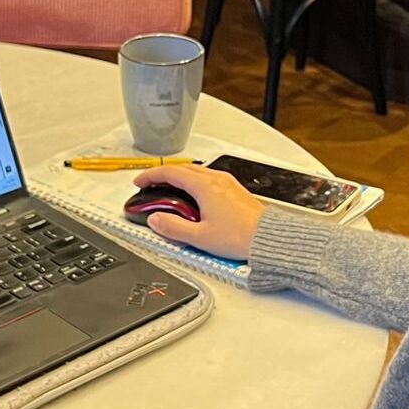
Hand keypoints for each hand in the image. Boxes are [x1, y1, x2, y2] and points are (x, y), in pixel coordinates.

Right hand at [133, 164, 264, 259]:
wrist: (269, 238)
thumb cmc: (241, 237)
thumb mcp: (199, 237)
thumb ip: (173, 228)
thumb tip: (155, 220)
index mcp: (205, 186)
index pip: (170, 173)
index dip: (150, 175)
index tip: (139, 181)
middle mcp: (217, 179)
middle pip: (183, 169)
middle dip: (162, 175)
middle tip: (149, 184)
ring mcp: (227, 183)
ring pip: (196, 172)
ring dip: (178, 177)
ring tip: (168, 190)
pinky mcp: (235, 190)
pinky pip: (208, 178)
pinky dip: (193, 182)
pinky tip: (192, 196)